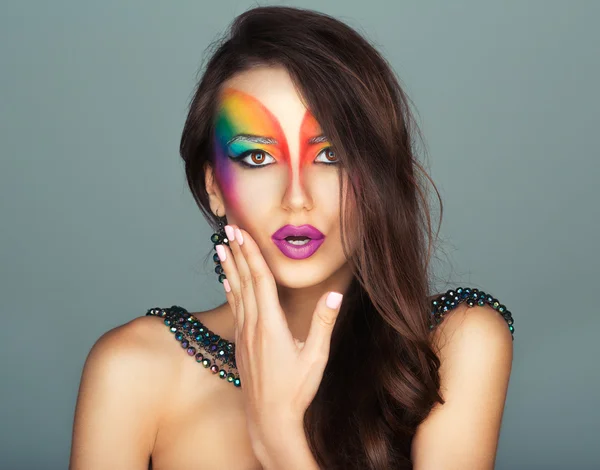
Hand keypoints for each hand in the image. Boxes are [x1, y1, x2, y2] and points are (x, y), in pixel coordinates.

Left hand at [214, 224, 343, 455]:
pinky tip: (226, 283)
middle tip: (227, 230)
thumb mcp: (316, 356)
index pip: (260, 280)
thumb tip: (335, 293)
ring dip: (228, 268)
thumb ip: (324, 322)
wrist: (269, 419)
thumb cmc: (295, 389)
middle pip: (243, 281)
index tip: (241, 234)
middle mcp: (253, 325)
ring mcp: (244, 335)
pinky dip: (230, 290)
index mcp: (271, 324)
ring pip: (235, 293)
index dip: (250, 254)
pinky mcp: (240, 344)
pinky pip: (233, 309)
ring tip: (220, 248)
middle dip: (236, 253)